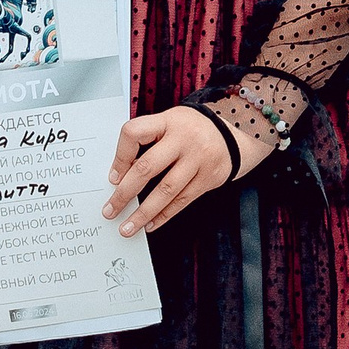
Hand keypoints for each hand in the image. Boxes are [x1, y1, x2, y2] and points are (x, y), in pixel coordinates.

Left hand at [105, 104, 255, 236]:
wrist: (238, 130)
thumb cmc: (194, 129)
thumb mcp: (172, 122)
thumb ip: (149, 140)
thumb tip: (120, 175)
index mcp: (169, 121)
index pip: (134, 133)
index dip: (119, 157)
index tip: (112, 177)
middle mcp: (184, 139)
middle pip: (147, 167)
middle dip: (124, 193)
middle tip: (110, 210)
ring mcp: (199, 159)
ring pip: (165, 191)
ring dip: (143, 213)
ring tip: (127, 227)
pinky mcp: (210, 177)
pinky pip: (183, 200)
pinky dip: (164, 215)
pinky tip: (151, 224)